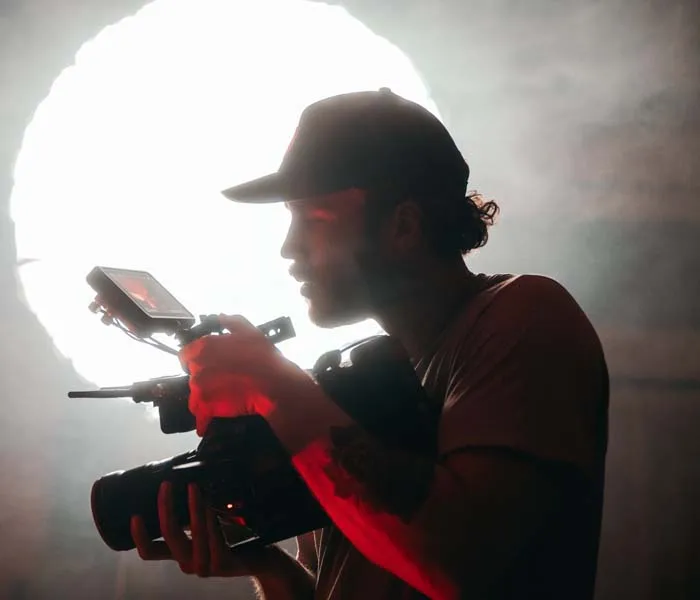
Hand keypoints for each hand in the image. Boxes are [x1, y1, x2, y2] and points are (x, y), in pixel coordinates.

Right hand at [131, 482, 282, 576]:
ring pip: (192, 535)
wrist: (258, 557)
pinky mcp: (221, 565)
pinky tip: (211, 508)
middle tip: (166, 485)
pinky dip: (211, 522)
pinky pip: (213, 541)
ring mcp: (204, 566)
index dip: (139, 536)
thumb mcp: (205, 527)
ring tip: (194, 488)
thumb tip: (178, 484)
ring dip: (193, 509)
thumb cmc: (229, 537)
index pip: (150, 552)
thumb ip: (190, 515)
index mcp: (180, 554)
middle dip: (165, 507)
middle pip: (169, 536)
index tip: (135, 515)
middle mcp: (188, 562)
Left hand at [180, 315, 315, 436]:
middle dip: (204, 379)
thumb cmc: (265, 358)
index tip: (208, 365)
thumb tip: (220, 317)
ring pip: (196, 395)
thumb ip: (232, 322)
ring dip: (205, 399)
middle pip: (192, 375)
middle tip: (221, 382)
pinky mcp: (206, 407)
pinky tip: (209, 423)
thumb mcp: (251, 331)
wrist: (274, 387)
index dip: (195, 359)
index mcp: (205, 346)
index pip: (186, 354)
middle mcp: (198, 366)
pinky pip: (200, 416)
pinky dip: (204, 421)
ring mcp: (200, 388)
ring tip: (221, 402)